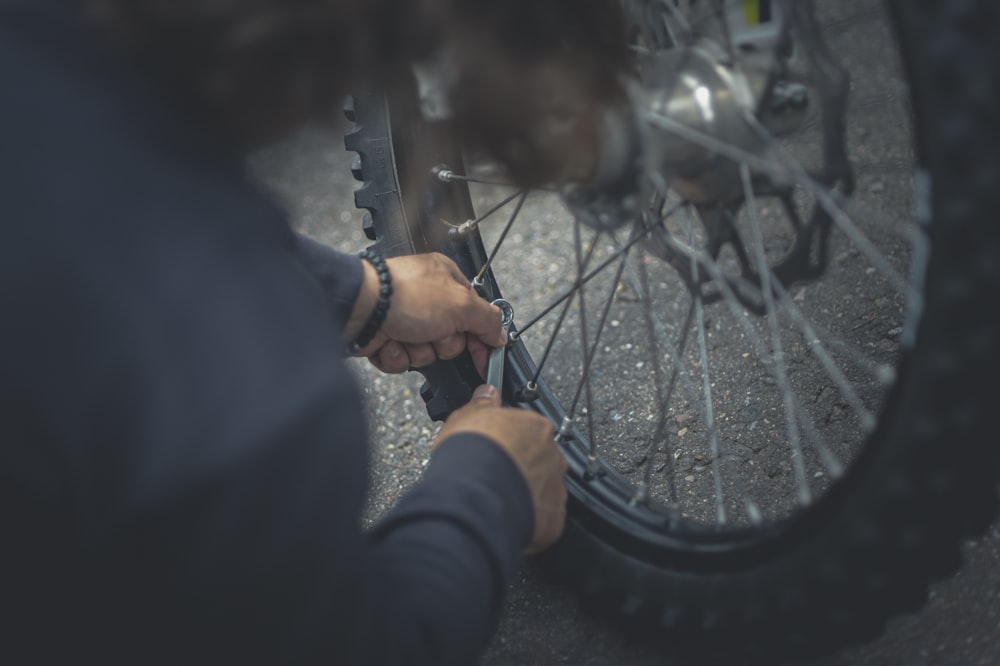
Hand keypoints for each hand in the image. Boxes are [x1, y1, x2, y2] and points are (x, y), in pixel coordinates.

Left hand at [346, 253, 505, 373]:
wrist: (359, 308)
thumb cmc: (404, 295)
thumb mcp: (461, 305)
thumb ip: (487, 320)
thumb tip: (500, 334)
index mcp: (447, 281)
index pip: (475, 316)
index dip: (481, 339)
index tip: (485, 358)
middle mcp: (426, 298)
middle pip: (451, 339)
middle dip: (442, 344)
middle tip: (433, 333)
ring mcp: (404, 317)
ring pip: (426, 353)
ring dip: (417, 351)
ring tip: (405, 336)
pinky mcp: (385, 336)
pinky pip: (402, 359)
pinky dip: (396, 356)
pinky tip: (388, 342)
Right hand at [434, 384, 567, 553]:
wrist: (476, 496)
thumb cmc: (472, 454)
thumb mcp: (466, 416)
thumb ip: (481, 404)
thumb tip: (487, 393)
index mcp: (537, 428)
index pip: (528, 431)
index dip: (508, 440)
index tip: (494, 447)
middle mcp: (553, 457)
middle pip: (539, 460)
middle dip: (520, 467)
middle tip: (493, 474)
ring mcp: (555, 489)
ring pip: (543, 490)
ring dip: (525, 493)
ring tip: (497, 499)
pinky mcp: (553, 520)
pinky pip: (543, 519)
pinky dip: (528, 520)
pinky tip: (506, 517)